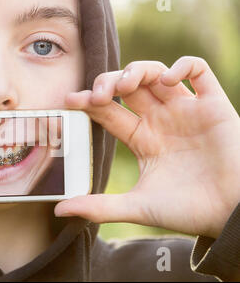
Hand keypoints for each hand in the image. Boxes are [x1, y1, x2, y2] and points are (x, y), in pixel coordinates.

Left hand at [55, 57, 239, 238]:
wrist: (233, 216)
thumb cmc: (188, 211)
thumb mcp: (137, 207)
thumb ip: (99, 206)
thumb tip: (59, 211)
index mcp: (142, 139)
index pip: (108, 112)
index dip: (89, 102)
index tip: (71, 99)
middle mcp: (161, 121)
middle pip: (128, 87)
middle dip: (109, 83)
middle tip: (99, 94)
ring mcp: (186, 111)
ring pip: (156, 73)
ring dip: (137, 71)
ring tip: (125, 85)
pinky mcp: (214, 105)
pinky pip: (199, 71)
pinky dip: (182, 66)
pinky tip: (168, 80)